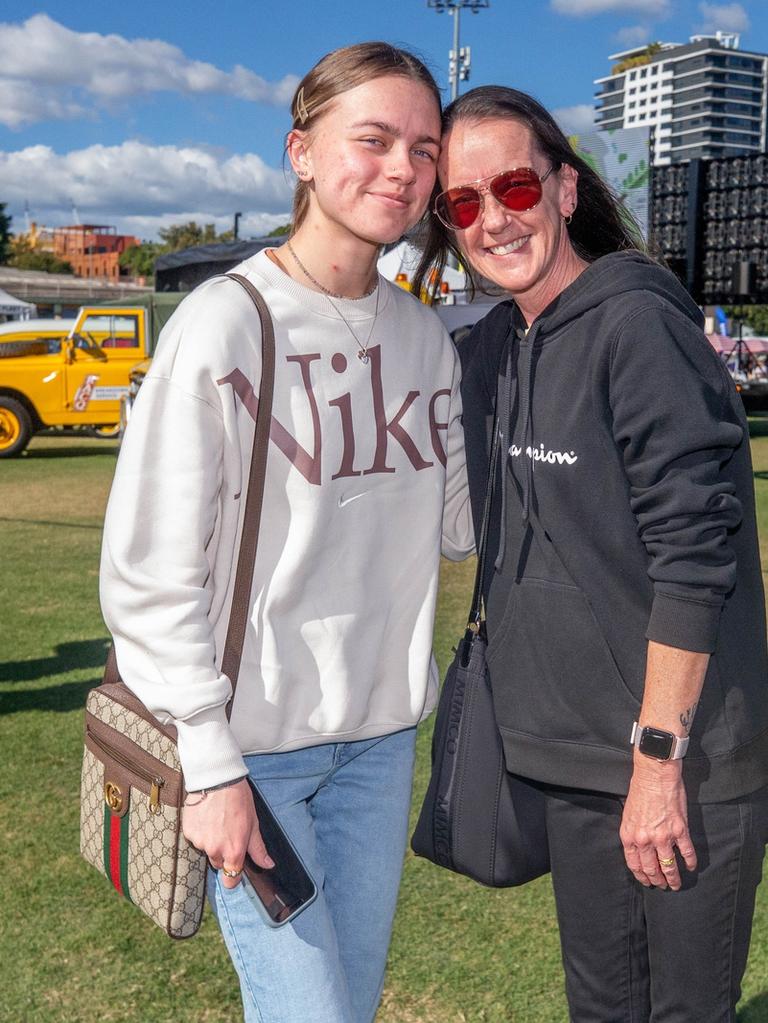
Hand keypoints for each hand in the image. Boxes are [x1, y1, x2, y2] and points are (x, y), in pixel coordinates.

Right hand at [182, 779, 274, 887]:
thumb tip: (268, 865)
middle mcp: (215, 850)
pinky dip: (200, 831)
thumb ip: (258, 849)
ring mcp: (200, 842)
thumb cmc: (239, 800)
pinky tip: (206, 817)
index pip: (230, 879)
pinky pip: (195, 838)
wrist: (218, 780)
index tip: (234, 871)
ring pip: (206, 849)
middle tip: (228, 832)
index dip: (233, 877)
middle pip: (218, 862)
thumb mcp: (253, 824)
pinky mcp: (188, 832)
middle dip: (223, 852)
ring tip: (217, 820)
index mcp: (233, 851)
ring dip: (210, 840)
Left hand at [619, 757, 696, 890]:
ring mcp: (663, 836)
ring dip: (673, 878)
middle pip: (652, 869)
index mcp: (630, 835)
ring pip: (669, 865)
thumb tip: (638, 847)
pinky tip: (690, 867)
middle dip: (658, 881)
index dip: (642, 876)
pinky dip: (689, 862)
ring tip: (676, 884)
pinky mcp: (679, 830)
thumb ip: (633, 832)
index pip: (634, 864)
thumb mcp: (628, 814)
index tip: (647, 882)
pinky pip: (686, 852)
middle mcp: (645, 839)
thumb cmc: (640, 790)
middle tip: (663, 886)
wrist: (654, 775)